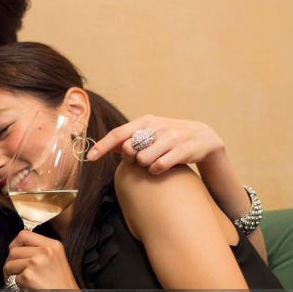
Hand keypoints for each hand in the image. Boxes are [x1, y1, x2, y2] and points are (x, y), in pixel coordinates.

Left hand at [4, 229, 79, 289]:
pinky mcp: (29, 276)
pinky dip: (17, 286)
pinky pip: (13, 279)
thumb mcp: (56, 259)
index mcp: (53, 245)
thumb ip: (40, 251)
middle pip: (13, 250)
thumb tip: (15, 249)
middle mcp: (45, 251)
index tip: (14, 254)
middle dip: (10, 262)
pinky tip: (28, 289)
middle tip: (14, 273)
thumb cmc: (62, 285)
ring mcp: (36, 263)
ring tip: (20, 281)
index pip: (24, 235)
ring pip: (9, 264)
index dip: (15, 244)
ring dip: (10, 274)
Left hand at [87, 115, 224, 174]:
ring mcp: (171, 137)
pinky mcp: (182, 150)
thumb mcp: (149, 133)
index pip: (118, 133)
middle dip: (130, 159)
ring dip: (145, 166)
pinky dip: (156, 170)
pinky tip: (162, 168)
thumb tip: (101, 147)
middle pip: (129, 149)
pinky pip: (158, 166)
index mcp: (146, 121)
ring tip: (154, 162)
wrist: (202, 138)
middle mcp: (157, 126)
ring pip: (143, 160)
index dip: (103, 146)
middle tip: (139, 159)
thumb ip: (127, 139)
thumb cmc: (168, 138)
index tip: (90, 157)